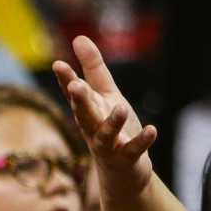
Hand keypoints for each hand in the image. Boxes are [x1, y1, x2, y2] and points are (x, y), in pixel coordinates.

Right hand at [52, 35, 156, 192]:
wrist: (122, 172)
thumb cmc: (111, 129)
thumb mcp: (105, 95)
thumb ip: (92, 68)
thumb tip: (78, 38)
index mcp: (87, 111)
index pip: (73, 94)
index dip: (65, 80)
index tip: (58, 64)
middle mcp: (93, 128)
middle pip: (83, 114)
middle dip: (79, 101)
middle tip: (75, 86)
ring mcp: (109, 146)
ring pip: (105, 135)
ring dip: (112, 123)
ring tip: (120, 107)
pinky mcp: (127, 159)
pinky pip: (133, 150)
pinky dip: (142, 141)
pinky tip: (152, 129)